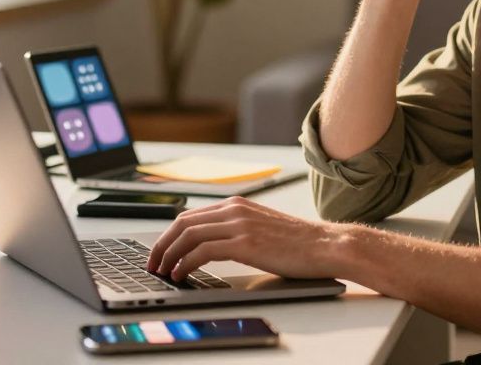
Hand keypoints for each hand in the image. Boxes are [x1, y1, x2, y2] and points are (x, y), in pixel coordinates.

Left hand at [145, 196, 350, 280]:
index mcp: (237, 204)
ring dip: (169, 254)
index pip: (191, 215)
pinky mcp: (245, 243)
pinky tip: (181, 274)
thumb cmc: (299, 243)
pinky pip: (202, 251)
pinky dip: (185, 263)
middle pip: (182, 222)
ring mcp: (239, 224)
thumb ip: (237, 230)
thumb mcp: (262, 228)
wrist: (326, 245)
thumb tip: (210, 246)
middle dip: (162, 244)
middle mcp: (234, 210)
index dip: (170, 234)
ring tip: (162, 271)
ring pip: (188, 235)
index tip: (161, 251)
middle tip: (153, 262)